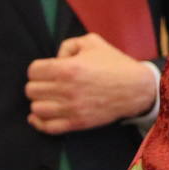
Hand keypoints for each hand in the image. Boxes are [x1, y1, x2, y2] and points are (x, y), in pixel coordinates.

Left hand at [25, 33, 155, 133]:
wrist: (137, 88)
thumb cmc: (115, 64)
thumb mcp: (92, 42)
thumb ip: (68, 45)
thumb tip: (56, 58)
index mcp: (67, 68)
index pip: (33, 71)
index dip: (39, 69)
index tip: (48, 71)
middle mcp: (66, 89)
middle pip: (31, 90)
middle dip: (38, 85)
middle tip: (50, 84)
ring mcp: (71, 108)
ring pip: (36, 108)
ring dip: (40, 102)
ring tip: (50, 98)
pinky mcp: (78, 122)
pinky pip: (48, 127)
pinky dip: (38, 122)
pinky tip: (39, 116)